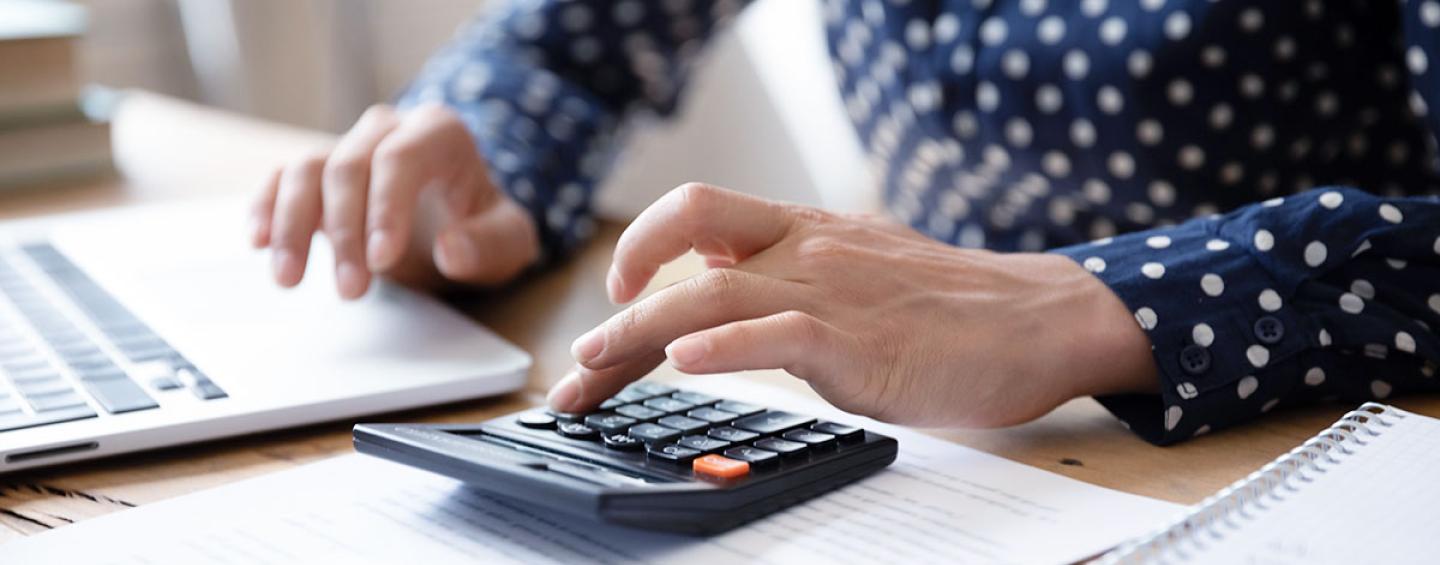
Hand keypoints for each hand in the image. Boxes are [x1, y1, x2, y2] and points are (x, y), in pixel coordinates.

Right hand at [250, 103, 538, 297]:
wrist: (460, 220)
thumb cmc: (483, 227)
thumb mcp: (509, 242)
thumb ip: (490, 246)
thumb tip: (452, 251)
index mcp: (439, 133)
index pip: (401, 158)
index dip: (385, 207)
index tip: (381, 260)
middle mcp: (388, 129)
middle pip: (349, 167)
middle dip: (346, 232)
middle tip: (351, 291)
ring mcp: (349, 147)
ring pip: (305, 170)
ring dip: (292, 226)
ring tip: (290, 280)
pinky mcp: (318, 173)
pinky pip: (281, 179)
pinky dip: (266, 208)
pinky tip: (258, 244)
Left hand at [546, 183, 1157, 426]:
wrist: (1038, 320)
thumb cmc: (953, 307)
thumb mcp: (859, 271)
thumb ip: (792, 278)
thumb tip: (722, 294)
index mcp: (805, 229)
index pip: (698, 219)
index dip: (640, 248)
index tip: (612, 293)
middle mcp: (807, 249)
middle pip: (685, 247)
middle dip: (619, 303)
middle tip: (580, 361)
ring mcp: (830, 291)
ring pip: (710, 294)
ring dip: (639, 333)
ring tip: (595, 367)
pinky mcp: (857, 340)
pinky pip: (774, 333)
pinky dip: (724, 346)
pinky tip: (688, 364)